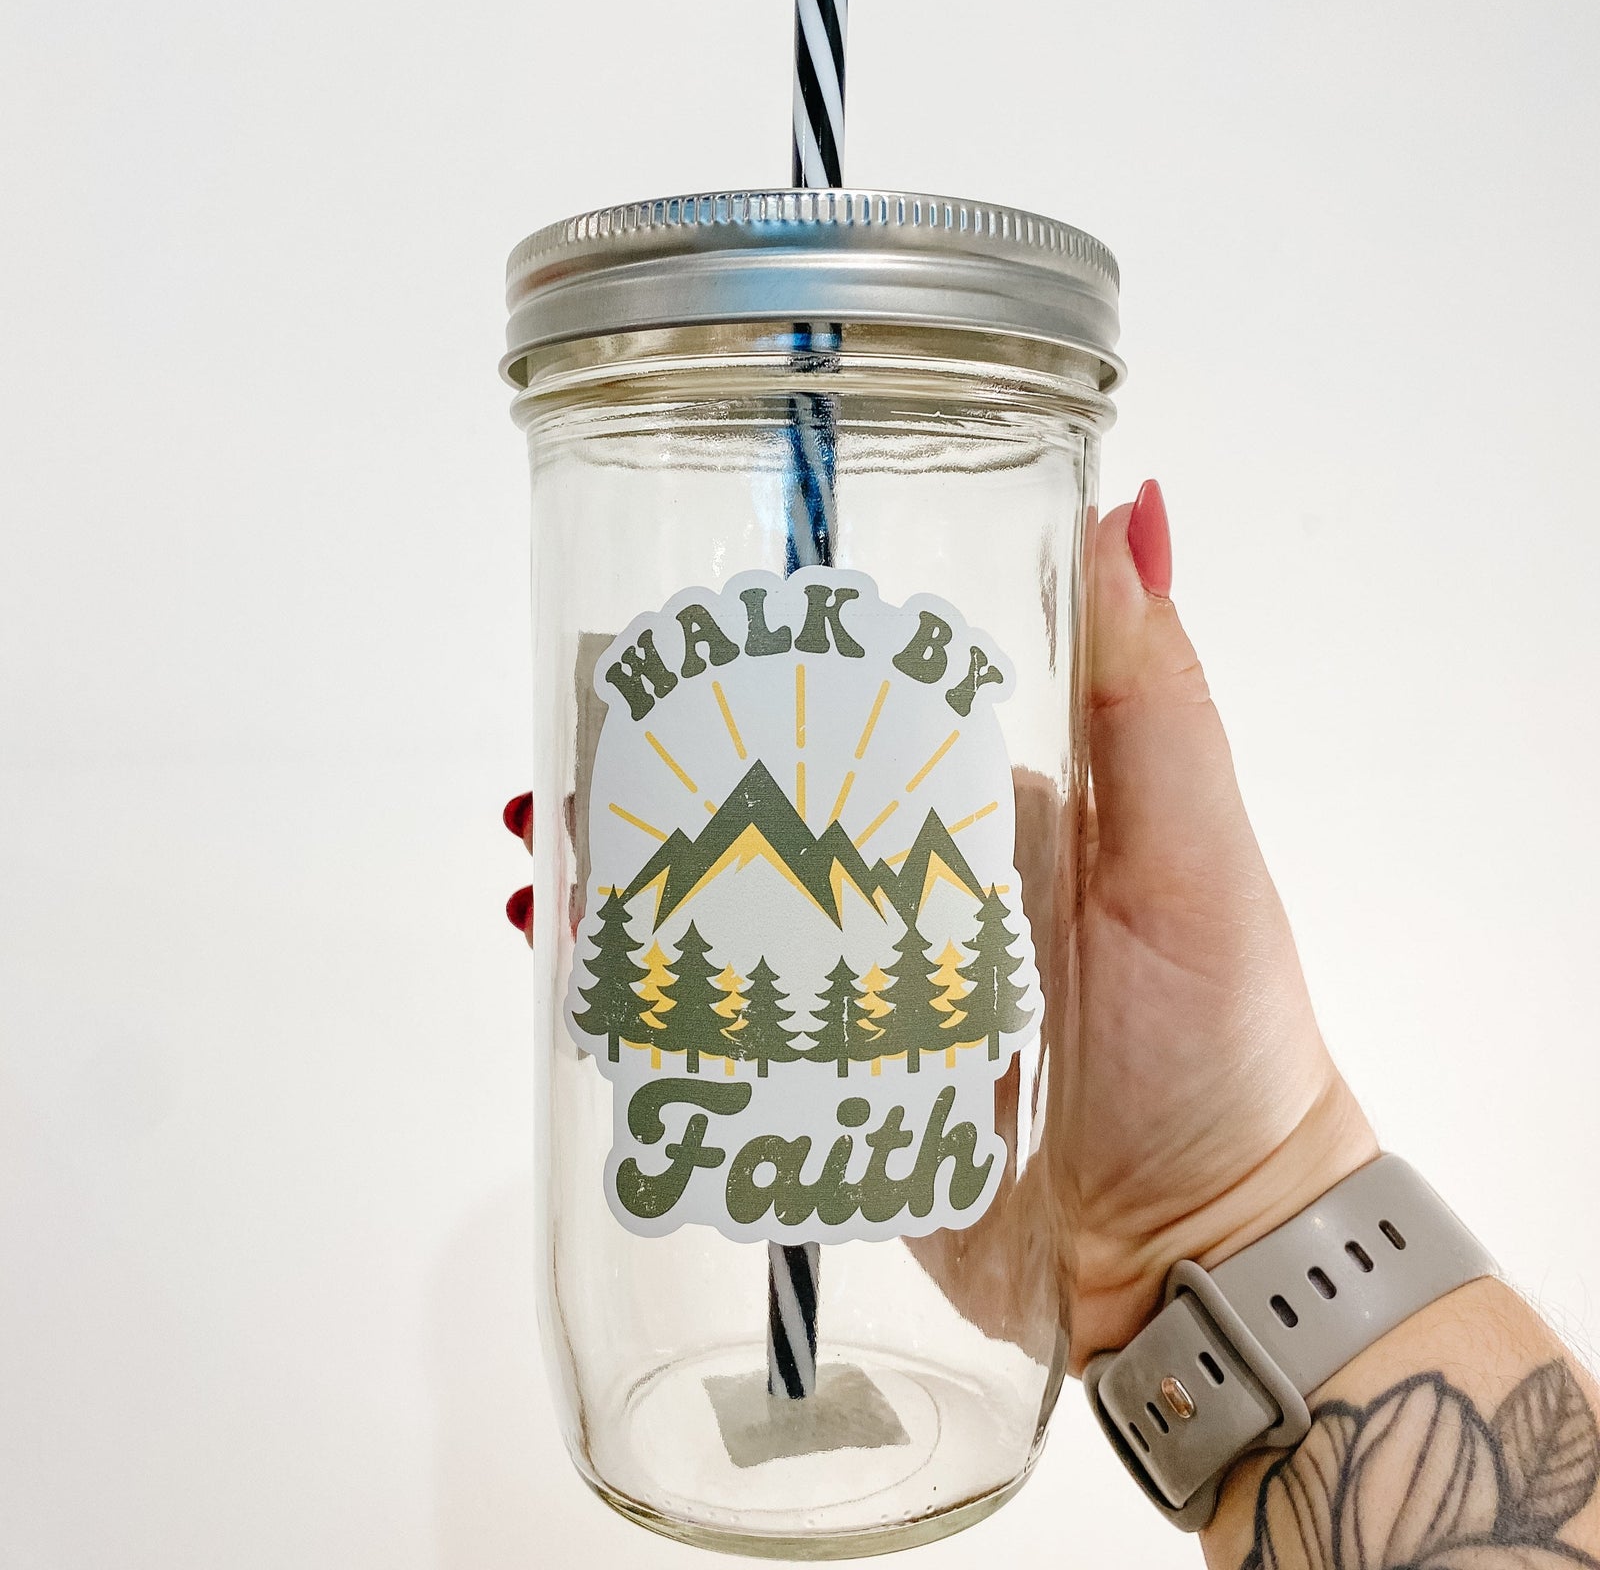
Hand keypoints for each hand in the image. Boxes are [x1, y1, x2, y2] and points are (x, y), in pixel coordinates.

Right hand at [501, 479, 1377, 1369]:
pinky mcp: (834, 1084)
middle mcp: (909, 889)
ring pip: (724, 915)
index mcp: (978, 810)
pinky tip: (579, 980)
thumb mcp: (1192, 848)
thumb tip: (1133, 506)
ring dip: (628, 881)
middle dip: (656, 779)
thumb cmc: (1216, 1036)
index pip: (847, 719)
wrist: (1199, 1245)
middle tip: (562, 758)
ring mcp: (863, 989)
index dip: (752, 677)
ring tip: (535, 861)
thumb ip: (1150, 694)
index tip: (661, 645)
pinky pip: (723, 1028)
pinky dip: (645, 998)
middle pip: (761, 813)